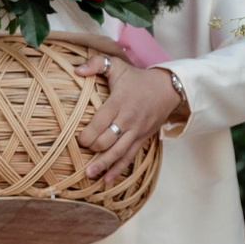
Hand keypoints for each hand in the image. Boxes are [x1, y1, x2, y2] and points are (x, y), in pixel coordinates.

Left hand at [74, 56, 185, 179]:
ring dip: (103, 164)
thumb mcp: (118, 66)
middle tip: (81, 151)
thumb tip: (76, 70)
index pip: (99, 123)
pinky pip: (130, 156)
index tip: (78, 139)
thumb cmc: (138, 79)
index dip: (86, 135)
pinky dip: (119, 169)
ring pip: (118, 152)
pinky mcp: (143, 138)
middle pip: (107, 140)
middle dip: (92, 148)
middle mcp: (128, 119)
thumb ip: (96, 64)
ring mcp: (137, 131)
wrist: (168, 88)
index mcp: (119, 102)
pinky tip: (107, 179)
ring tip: (89, 174)